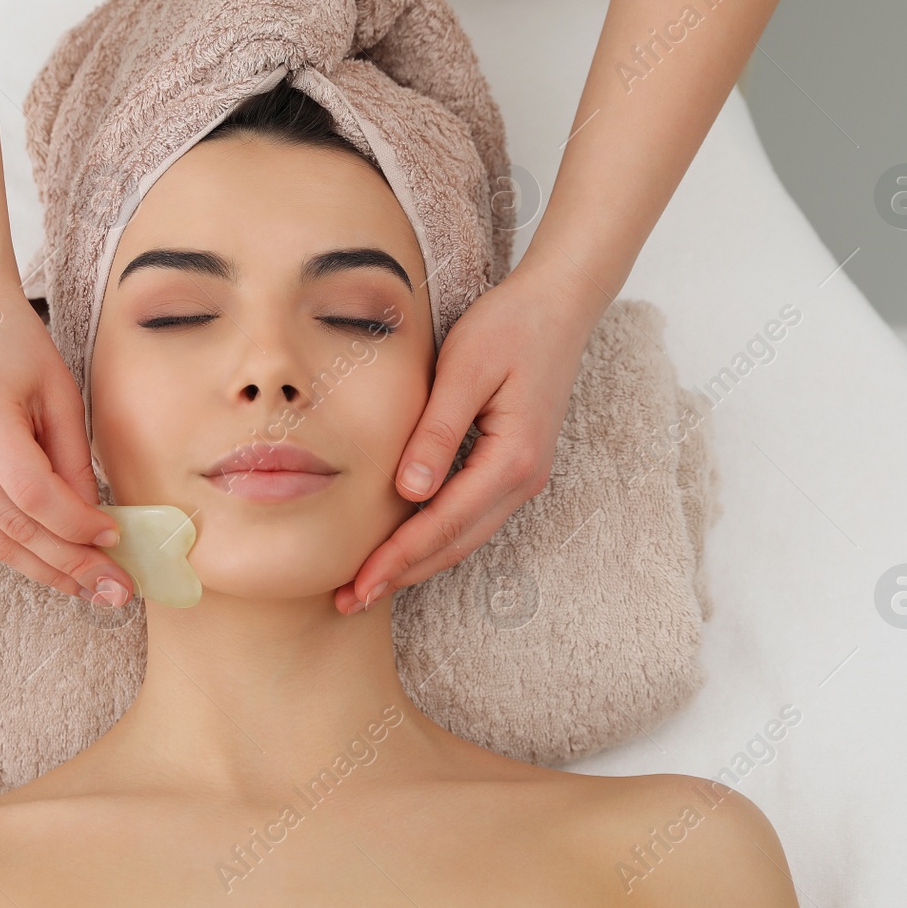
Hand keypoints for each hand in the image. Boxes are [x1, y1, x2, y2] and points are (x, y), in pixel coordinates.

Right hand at [0, 279, 133, 606]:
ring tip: (91, 590)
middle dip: (68, 566)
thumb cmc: (16, 343)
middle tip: (115, 592)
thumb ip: (74, 459)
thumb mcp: (61, 391)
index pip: (32, 495)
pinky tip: (58, 562)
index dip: (77, 526)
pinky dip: (22, 549)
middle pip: (12, 528)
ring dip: (45, 570)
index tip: (117, 540)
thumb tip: (95, 524)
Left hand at [335, 262, 596, 613]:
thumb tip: (409, 492)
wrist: (559, 306)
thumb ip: (437, 431)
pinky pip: (470, 516)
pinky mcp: (514, 468)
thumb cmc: (509, 326)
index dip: (398, 557)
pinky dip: (435, 538)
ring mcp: (523, 477)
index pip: (444, 522)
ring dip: (417, 564)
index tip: (357, 582)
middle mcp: (524, 478)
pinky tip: (404, 546)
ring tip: (368, 585)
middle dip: (401, 575)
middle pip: (455, 543)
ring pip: (465, 537)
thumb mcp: (465, 369)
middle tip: (347, 601)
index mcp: (512, 457)